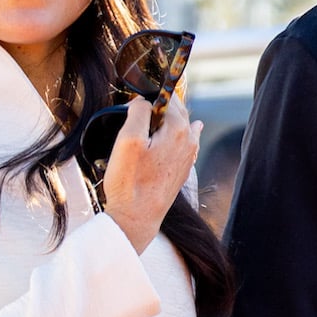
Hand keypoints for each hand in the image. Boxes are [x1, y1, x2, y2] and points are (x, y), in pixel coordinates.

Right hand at [101, 94, 200, 253]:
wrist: (136, 219)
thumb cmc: (130, 182)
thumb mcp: (128, 140)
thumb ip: (138, 112)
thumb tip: (143, 100)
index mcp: (178, 129)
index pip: (167, 97)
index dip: (148, 98)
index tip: (134, 106)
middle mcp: (189, 141)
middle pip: (175, 111)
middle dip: (158, 109)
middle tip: (136, 116)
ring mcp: (188, 156)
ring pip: (179, 127)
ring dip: (165, 123)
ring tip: (148, 125)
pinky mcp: (182, 169)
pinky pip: (181, 142)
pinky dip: (172, 136)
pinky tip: (172, 136)